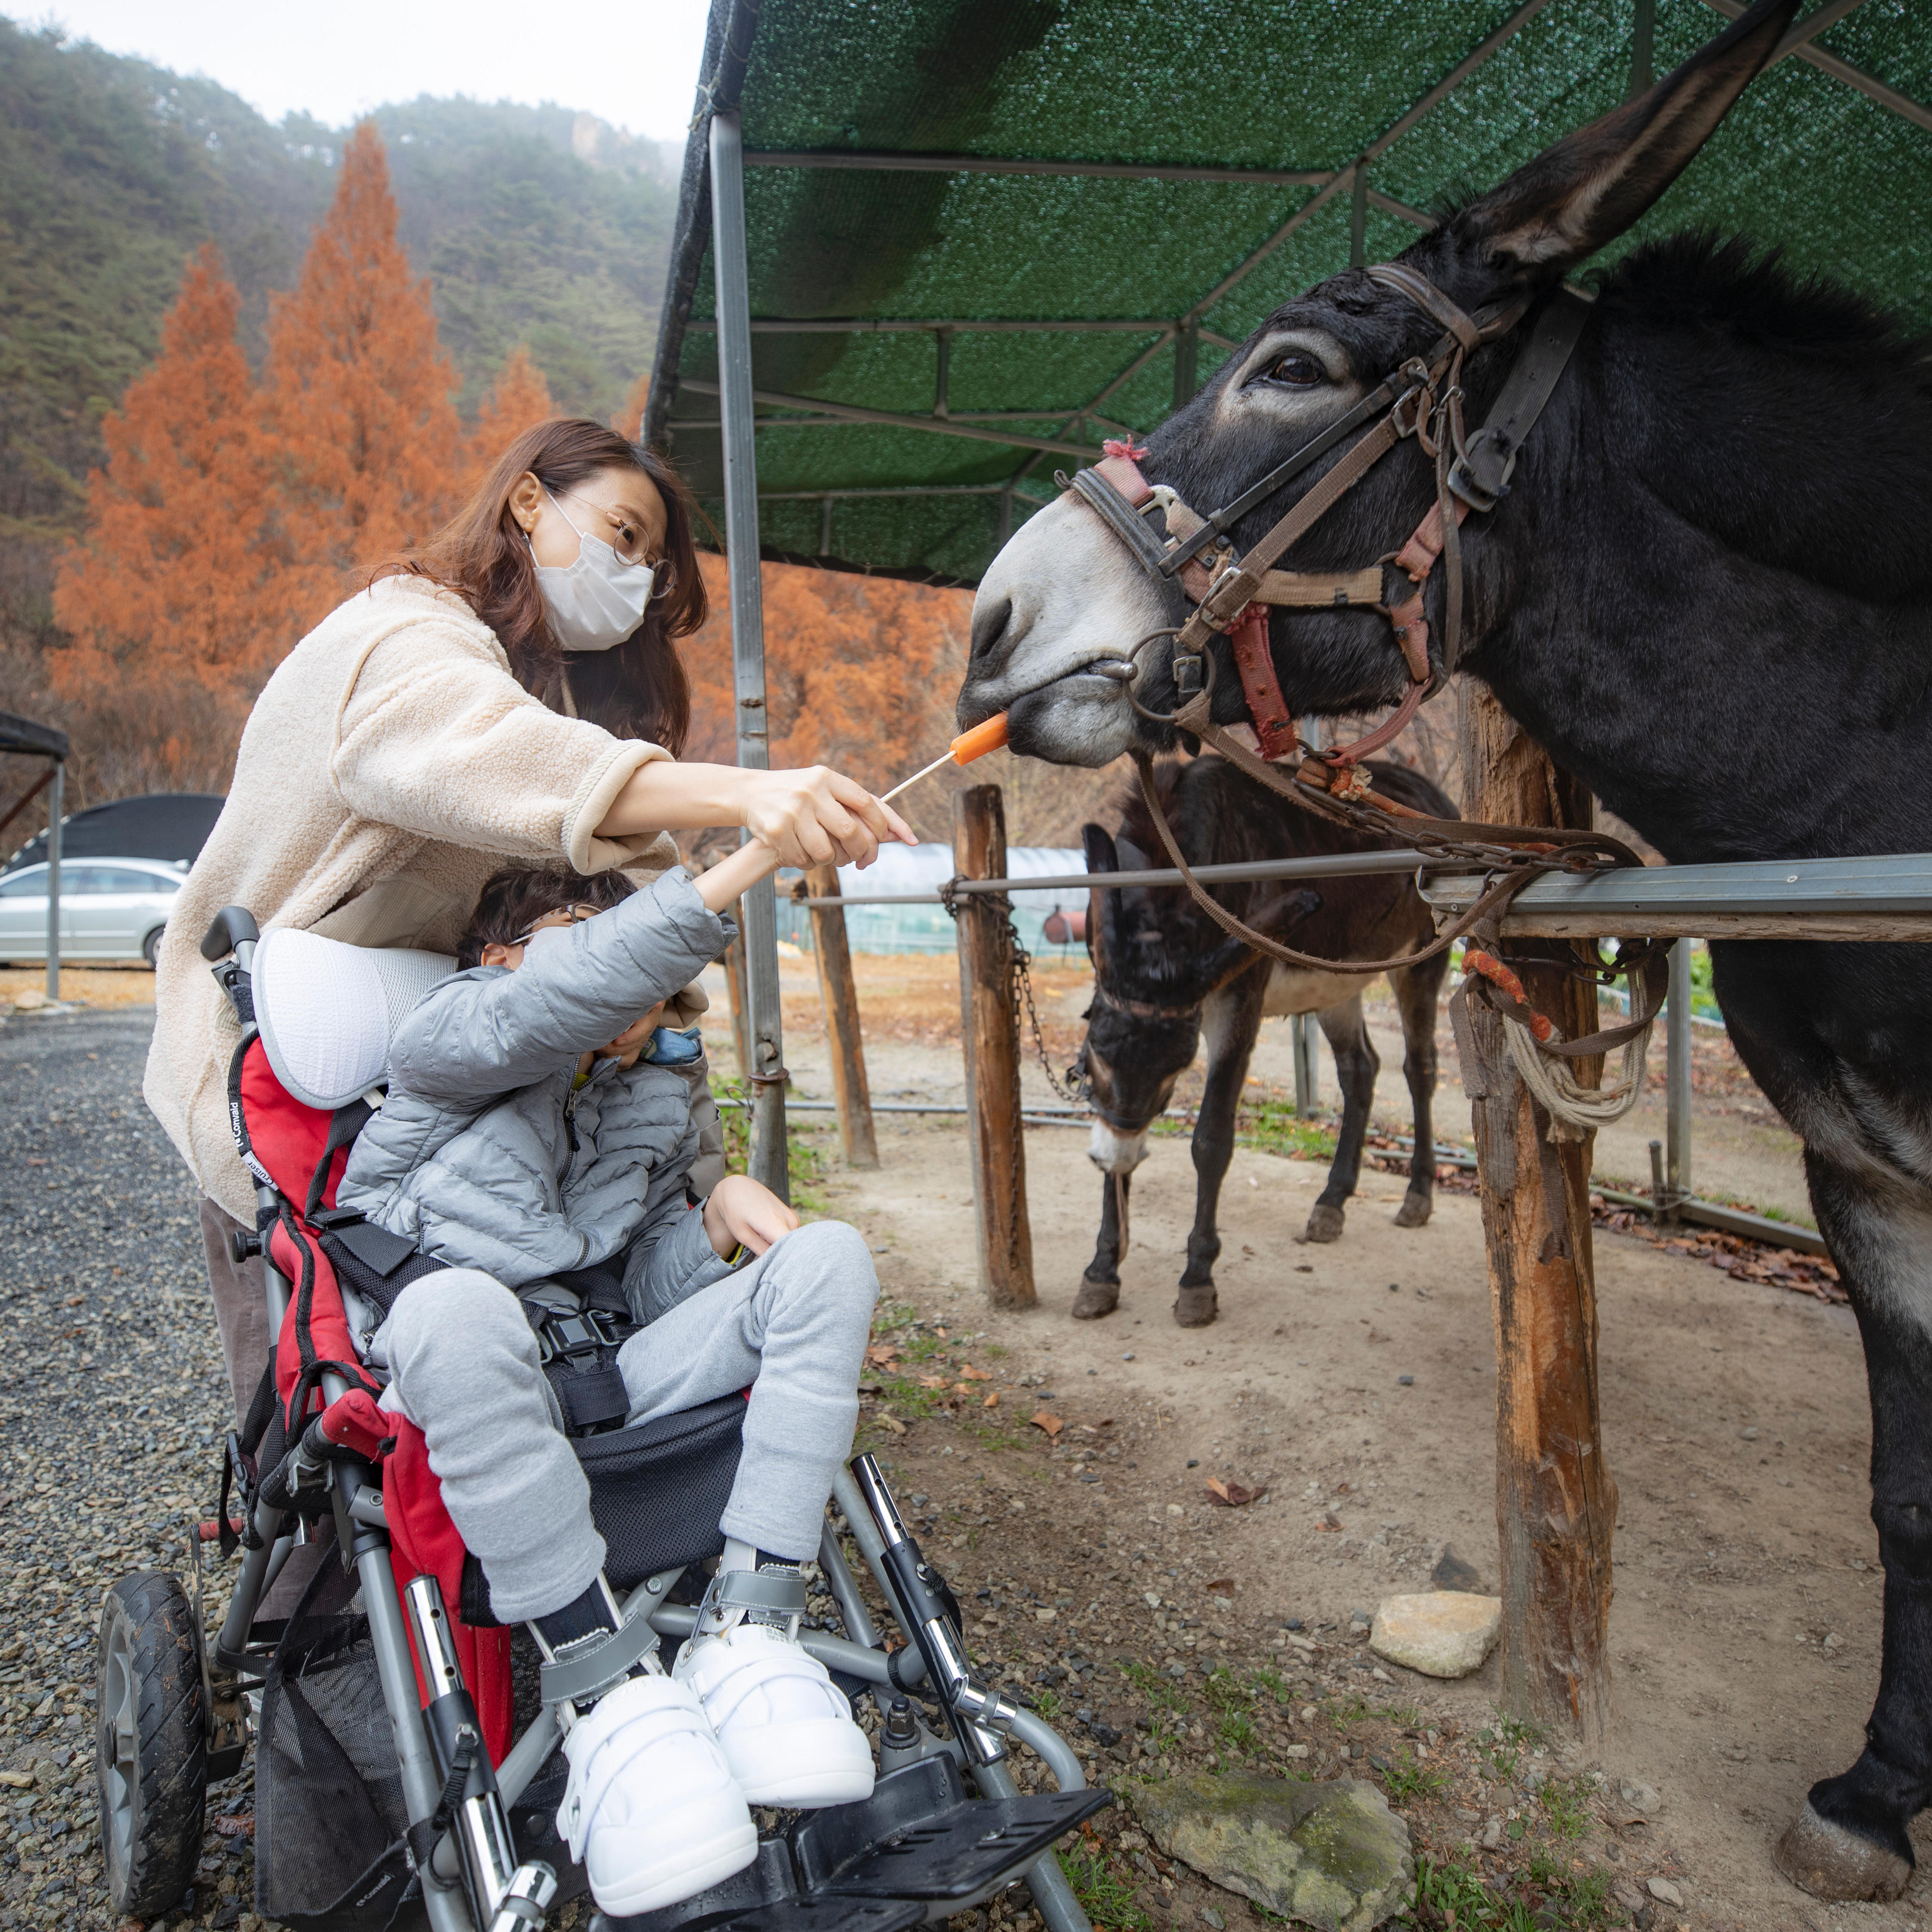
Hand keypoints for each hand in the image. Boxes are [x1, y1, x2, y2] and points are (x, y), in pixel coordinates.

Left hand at [702, 1173, 798, 1259]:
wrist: (739, 1188)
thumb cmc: (736, 1211)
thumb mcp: (743, 1234)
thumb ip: (761, 1250)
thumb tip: (775, 1264)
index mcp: (776, 1225)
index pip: (791, 1251)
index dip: (784, 1261)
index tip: (773, 1265)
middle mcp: (790, 1221)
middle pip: (791, 1249)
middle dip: (780, 1256)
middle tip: (762, 1254)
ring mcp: (794, 1219)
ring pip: (791, 1243)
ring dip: (780, 1247)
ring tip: (762, 1240)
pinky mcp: (794, 1218)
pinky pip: (791, 1236)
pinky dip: (781, 1240)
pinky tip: (767, 1234)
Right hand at [738, 766, 914, 870]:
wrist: (750, 792)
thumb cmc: (796, 792)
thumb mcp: (823, 787)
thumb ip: (855, 805)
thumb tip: (895, 833)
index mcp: (826, 777)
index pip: (865, 802)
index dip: (884, 823)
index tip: (896, 838)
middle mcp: (811, 791)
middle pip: (849, 831)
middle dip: (861, 850)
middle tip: (862, 860)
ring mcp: (792, 811)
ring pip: (826, 852)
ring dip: (831, 860)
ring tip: (825, 854)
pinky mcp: (777, 830)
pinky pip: (803, 860)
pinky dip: (807, 863)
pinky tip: (802, 853)